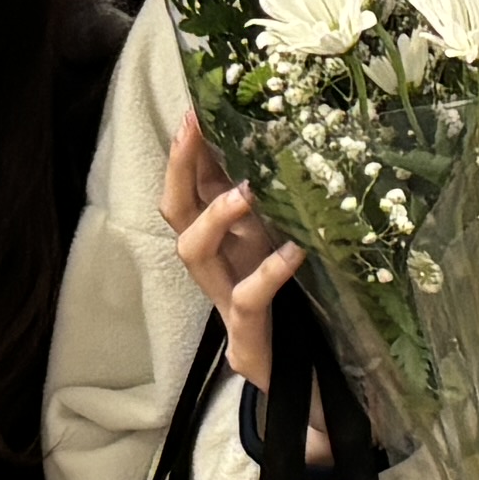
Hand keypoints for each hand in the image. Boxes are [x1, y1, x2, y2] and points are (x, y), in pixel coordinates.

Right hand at [164, 115, 301, 394]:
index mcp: (222, 235)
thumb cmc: (289, 298)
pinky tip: (294, 253)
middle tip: (192, 128)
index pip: (192, 182)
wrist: (302, 374)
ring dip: (213, 217)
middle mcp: (214, 260)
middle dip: (178, 167)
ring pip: (194, 251)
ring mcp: (224, 295)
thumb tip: (286, 140)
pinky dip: (270, 273)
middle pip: (176, 209)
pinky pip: (250, 298)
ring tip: (244, 193)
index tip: (195, 106)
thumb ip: (274, 201)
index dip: (188, 146)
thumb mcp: (278, 239)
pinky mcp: (246, 331)